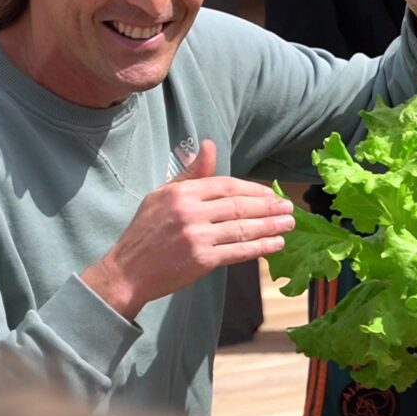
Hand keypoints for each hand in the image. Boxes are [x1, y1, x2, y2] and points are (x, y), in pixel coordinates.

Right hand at [81, 140, 293, 319]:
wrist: (127, 271)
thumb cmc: (145, 232)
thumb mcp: (162, 195)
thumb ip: (190, 173)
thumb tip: (209, 144)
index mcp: (182, 192)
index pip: (227, 186)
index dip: (253, 189)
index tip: (271, 194)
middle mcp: (191, 212)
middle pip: (239, 206)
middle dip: (268, 206)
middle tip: (289, 207)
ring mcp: (197, 236)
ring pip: (243, 228)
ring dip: (271, 226)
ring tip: (289, 224)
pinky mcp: (202, 260)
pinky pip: (238, 251)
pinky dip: (260, 247)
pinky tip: (276, 244)